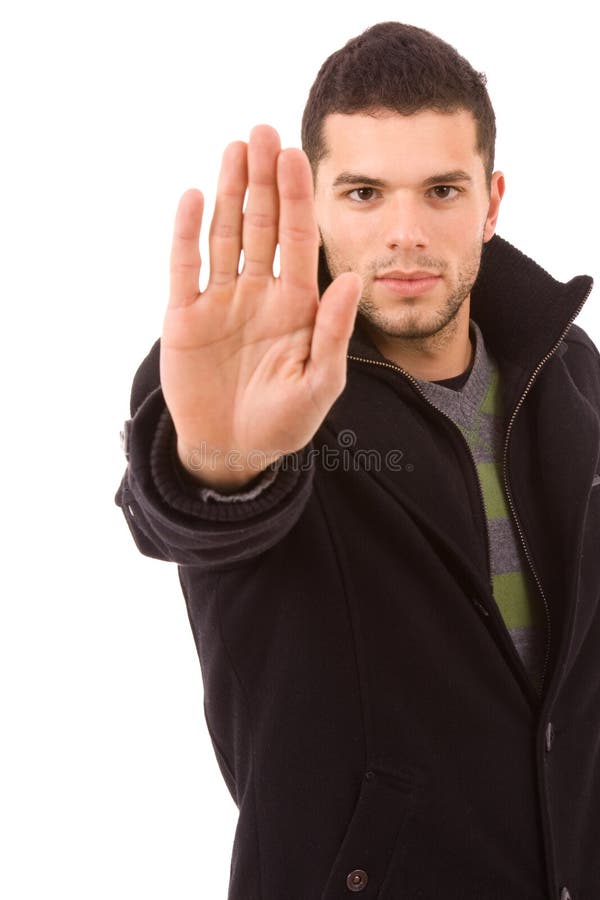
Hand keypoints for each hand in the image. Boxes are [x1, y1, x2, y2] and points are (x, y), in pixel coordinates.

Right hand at [160, 125, 361, 489]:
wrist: (233, 450)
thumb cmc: (284, 422)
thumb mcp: (320, 383)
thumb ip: (333, 331)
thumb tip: (351, 277)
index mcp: (295, 304)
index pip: (297, 239)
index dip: (297, 198)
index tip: (297, 156)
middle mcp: (258, 293)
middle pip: (260, 224)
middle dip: (263, 180)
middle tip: (264, 131)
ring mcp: (220, 302)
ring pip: (224, 235)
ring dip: (228, 193)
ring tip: (234, 148)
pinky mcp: (185, 317)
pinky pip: (185, 267)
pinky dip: (188, 234)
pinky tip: (195, 197)